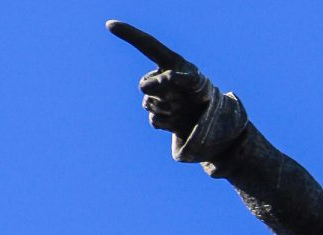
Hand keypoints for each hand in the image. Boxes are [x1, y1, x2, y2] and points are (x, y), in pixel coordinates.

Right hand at [107, 20, 212, 139]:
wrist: (212, 121)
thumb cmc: (205, 96)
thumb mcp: (196, 83)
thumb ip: (178, 78)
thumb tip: (159, 81)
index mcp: (168, 63)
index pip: (146, 45)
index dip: (129, 34)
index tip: (110, 24)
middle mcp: (159, 78)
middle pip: (144, 85)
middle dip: (162, 92)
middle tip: (183, 97)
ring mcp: (157, 98)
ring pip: (148, 104)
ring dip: (168, 108)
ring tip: (184, 108)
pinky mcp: (158, 117)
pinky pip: (154, 120)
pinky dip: (168, 123)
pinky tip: (179, 120)